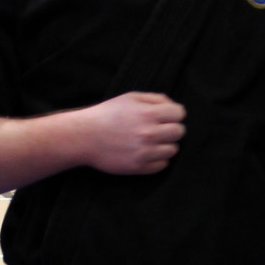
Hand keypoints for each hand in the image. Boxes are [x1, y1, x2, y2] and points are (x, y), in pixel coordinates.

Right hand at [69, 92, 185, 174]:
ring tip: (151, 142)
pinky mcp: (139, 167)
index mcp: (148, 113)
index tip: (166, 116)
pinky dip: (158, 159)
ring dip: (165, 145)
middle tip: (159, 129)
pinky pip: (162, 165)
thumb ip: (155, 99)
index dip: (174, 113)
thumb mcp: (130, 98)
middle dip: (172, 129)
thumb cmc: (107, 115)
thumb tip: (174, 107)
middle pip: (179, 132)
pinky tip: (146, 152)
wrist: (85, 137)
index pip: (179, 113)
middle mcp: (149, 133)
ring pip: (173, 150)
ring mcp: (145, 152)